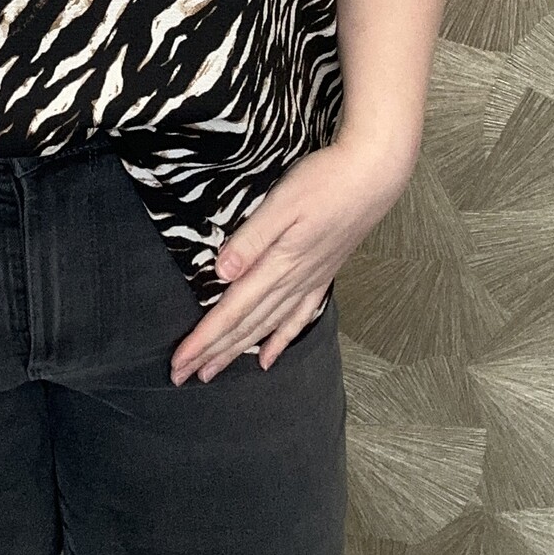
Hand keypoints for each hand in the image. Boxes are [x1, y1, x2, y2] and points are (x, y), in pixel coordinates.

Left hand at [169, 130, 413, 384]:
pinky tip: (267, 358)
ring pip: (267, 326)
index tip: (180, 362)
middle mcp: (293, 281)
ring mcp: (310, 281)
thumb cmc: (325, 182)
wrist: (373, 177)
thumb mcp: (282, 203)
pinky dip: (280, 340)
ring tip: (214, 372)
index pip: (232, 310)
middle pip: (245, 326)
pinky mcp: (322, 275)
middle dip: (212, 353)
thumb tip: (221, 273)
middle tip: (182, 377)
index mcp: (279, 265)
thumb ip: (251, 239)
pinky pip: (297, 318)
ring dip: (238, 351)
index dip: (204, 339)